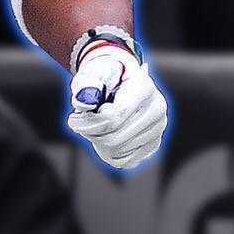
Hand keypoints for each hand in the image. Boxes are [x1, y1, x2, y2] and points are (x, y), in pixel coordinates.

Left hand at [68, 44, 167, 170]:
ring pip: (118, 151)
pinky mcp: (153, 143)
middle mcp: (156, 108)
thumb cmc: (104, 77)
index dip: (89, 122)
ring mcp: (158, 127)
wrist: (120, 80)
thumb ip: (85, 84)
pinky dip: (108, 152)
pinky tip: (106, 135)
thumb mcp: (91, 72)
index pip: (113, 117)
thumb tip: (83, 102)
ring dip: (98, 142)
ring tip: (96, 126)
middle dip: (91, 133)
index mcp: (143, 86)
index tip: (75, 116)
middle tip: (81, 124)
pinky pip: (125, 160)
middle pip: (114, 138)